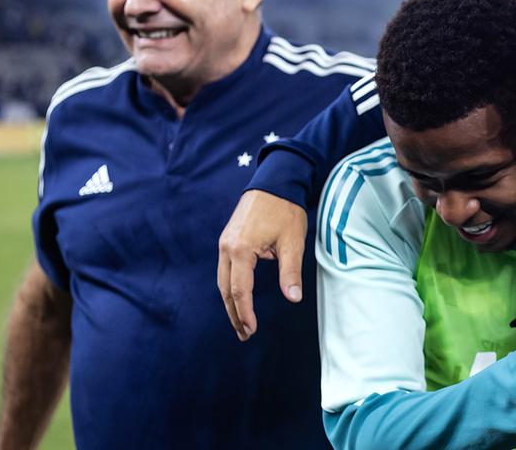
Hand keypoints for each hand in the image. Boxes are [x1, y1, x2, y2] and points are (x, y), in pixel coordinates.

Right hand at [217, 189, 306, 340]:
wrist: (274, 182)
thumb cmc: (285, 210)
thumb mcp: (292, 242)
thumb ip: (290, 272)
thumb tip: (293, 298)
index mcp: (241, 250)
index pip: (240, 290)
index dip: (245, 313)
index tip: (252, 330)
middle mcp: (227, 248)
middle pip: (226, 289)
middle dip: (235, 313)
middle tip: (244, 334)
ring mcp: (225, 243)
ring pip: (223, 280)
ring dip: (231, 302)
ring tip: (241, 322)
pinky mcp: (228, 239)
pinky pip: (225, 269)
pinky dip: (230, 286)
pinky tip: (239, 297)